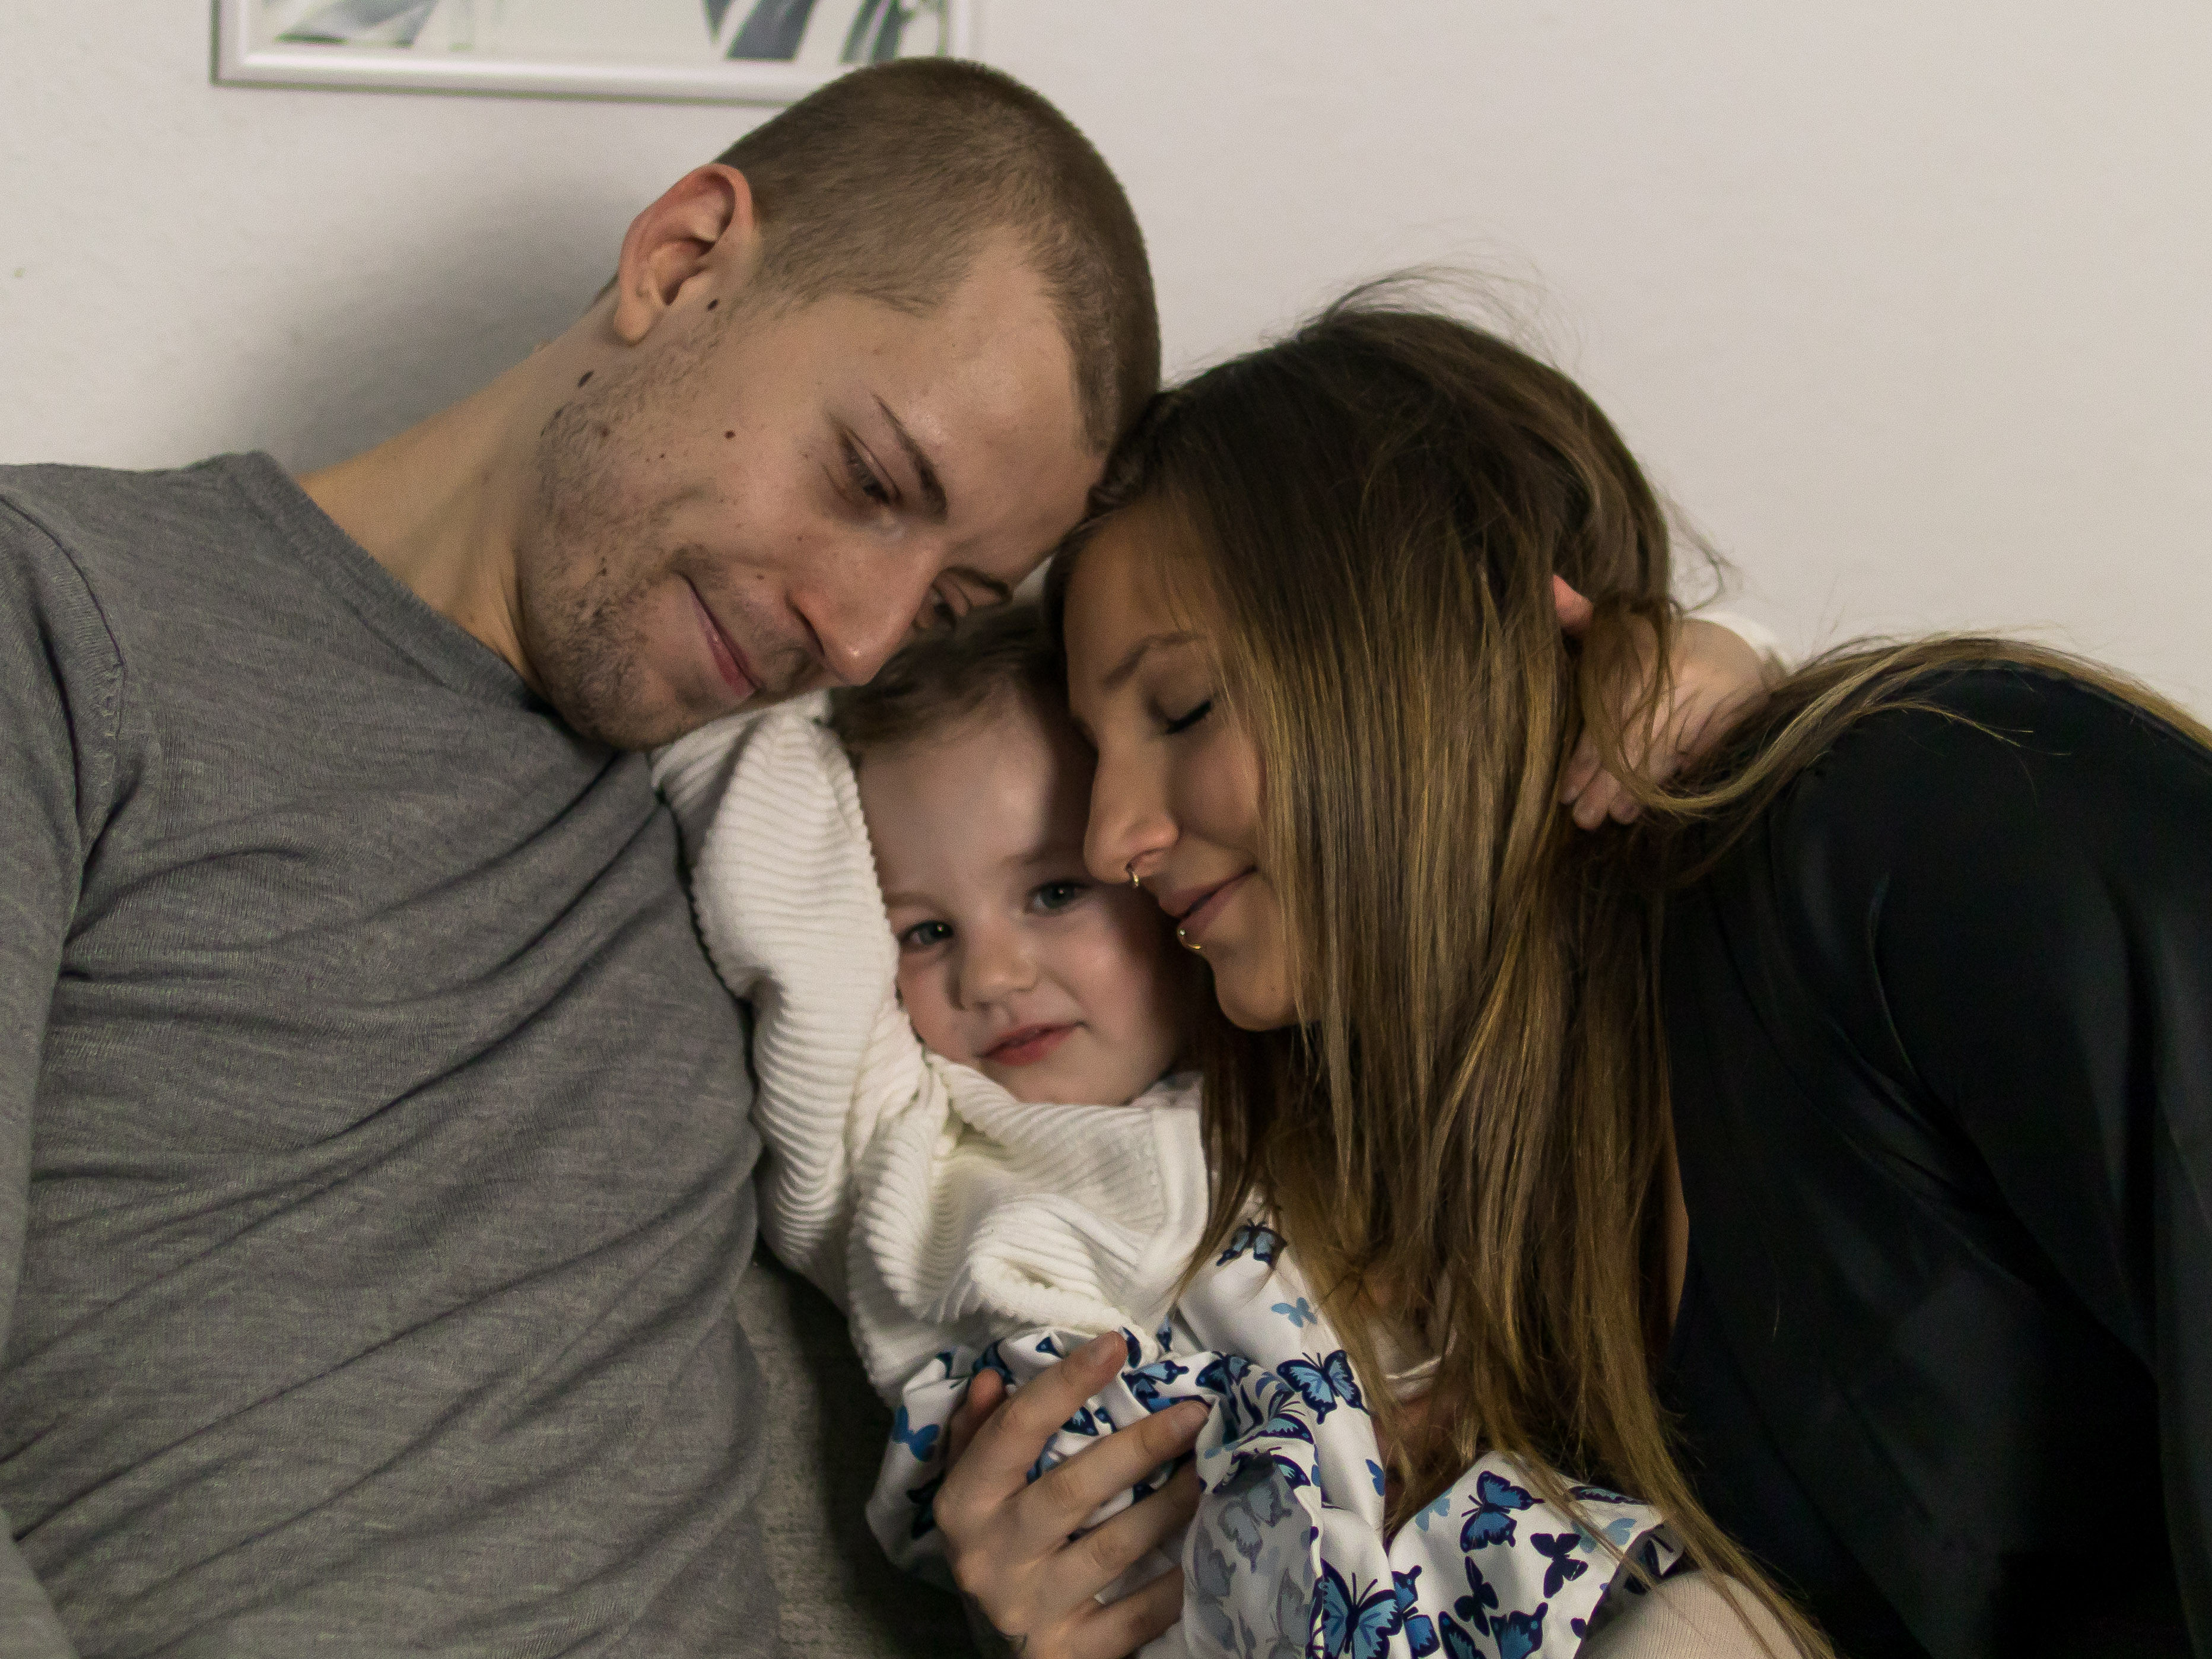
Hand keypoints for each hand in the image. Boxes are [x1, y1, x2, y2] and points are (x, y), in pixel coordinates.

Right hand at [936, 1332, 1205, 1658]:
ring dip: (1170, 1505)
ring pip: (1112, 1548)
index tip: (1116, 1345)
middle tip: (1195, 1414)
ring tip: (1210, 1470)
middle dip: (1141, 1447)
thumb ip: (981, 1433)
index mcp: (965, 1505)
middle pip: (1072, 1490)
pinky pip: (1136, 1615)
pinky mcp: (1069, 1652)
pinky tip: (1209, 1547)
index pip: (1014, 1432)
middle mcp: (991, 1558)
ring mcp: (1030, 1609)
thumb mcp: (973, 1489)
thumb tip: (995, 1378)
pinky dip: (1176, 1582)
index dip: (1065, 1383)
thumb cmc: (996, 1546)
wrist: (1001, 1655)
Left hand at [1552, 578, 1775, 827]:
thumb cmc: (1660, 648)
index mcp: (1645, 650)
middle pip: (1631, 739)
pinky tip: (1642, 808)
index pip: (1608, 712)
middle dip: (1604, 783)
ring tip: (1608, 817)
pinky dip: (1668, 787)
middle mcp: (1676, 674)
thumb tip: (1545, 586)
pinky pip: (1695, 760)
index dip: (1586, 756)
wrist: (1735, 654)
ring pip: (1661, 753)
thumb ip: (1580, 616)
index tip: (1566, 791)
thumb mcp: (1621, 629)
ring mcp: (1708, 698)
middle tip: (1583, 817)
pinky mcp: (1735, 719)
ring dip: (1633, 791)